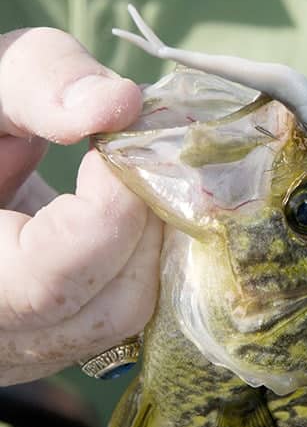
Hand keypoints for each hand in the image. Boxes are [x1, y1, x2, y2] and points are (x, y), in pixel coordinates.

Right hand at [0, 28, 162, 384]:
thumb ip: (40, 83)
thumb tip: (123, 103)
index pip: (54, 281)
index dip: (112, 208)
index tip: (122, 143)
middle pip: (113, 305)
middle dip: (145, 217)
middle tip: (141, 152)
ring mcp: (32, 344)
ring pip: (133, 313)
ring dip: (153, 233)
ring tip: (135, 172)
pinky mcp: (62, 333)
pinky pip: (128, 306)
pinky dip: (148, 252)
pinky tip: (138, 201)